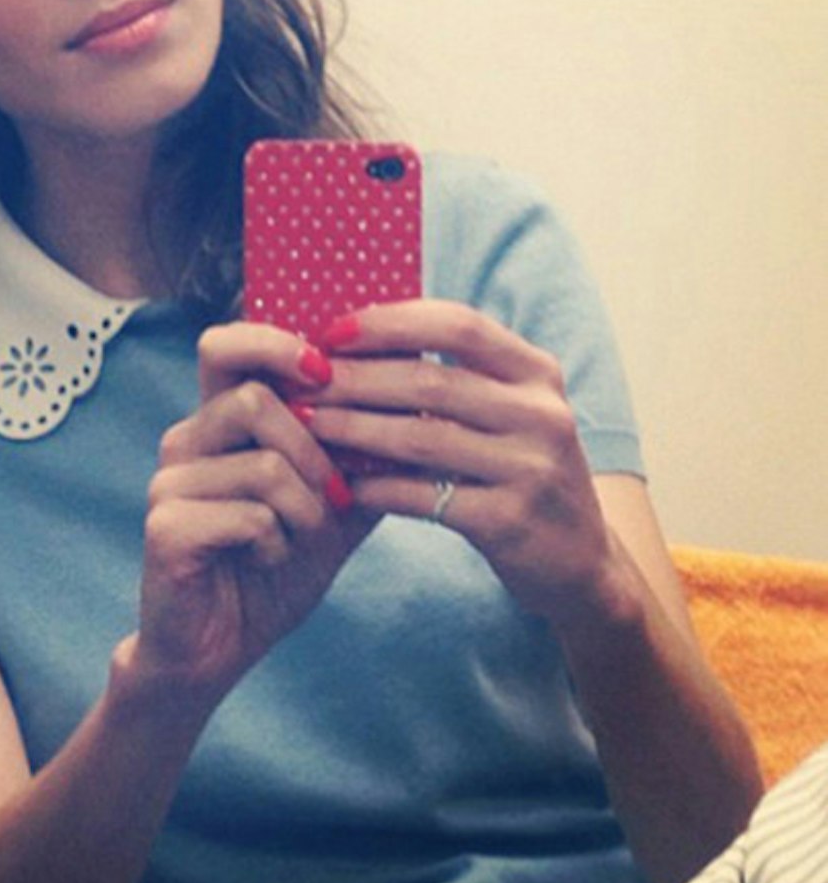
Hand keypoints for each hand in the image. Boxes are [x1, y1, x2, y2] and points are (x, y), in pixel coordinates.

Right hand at [134, 322, 375, 702]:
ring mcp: (169, 482)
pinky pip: (249, 516)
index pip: (228, 344)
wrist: (224, 644)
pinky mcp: (166, 527)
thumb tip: (423, 407)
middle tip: (332, 492)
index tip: (326, 370)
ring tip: (300, 536)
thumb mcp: (332, 507)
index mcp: (219, 422)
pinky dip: (277, 544)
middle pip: (252, 398)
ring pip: (262, 464)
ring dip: (304, 509)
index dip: (276, 341)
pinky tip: (267, 560)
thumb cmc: (274, 566)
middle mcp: (186, 441)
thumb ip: (363, 457)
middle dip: (312, 450)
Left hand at [304, 301, 618, 628]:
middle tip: (304, 382)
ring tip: (308, 425)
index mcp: (536, 372)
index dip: (391, 322)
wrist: (579, 560)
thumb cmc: (521, 471)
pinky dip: (376, 488)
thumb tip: (356, 338)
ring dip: (354, 429)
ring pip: (421, 437)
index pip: (458, 325)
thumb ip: (455, 376)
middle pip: (430, 380)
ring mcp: (530, 468)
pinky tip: (342, 484)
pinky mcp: (509, 521)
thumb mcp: (509, 412)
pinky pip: (424, 496)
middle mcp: (540, 414)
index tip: (333, 330)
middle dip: (356, 378)